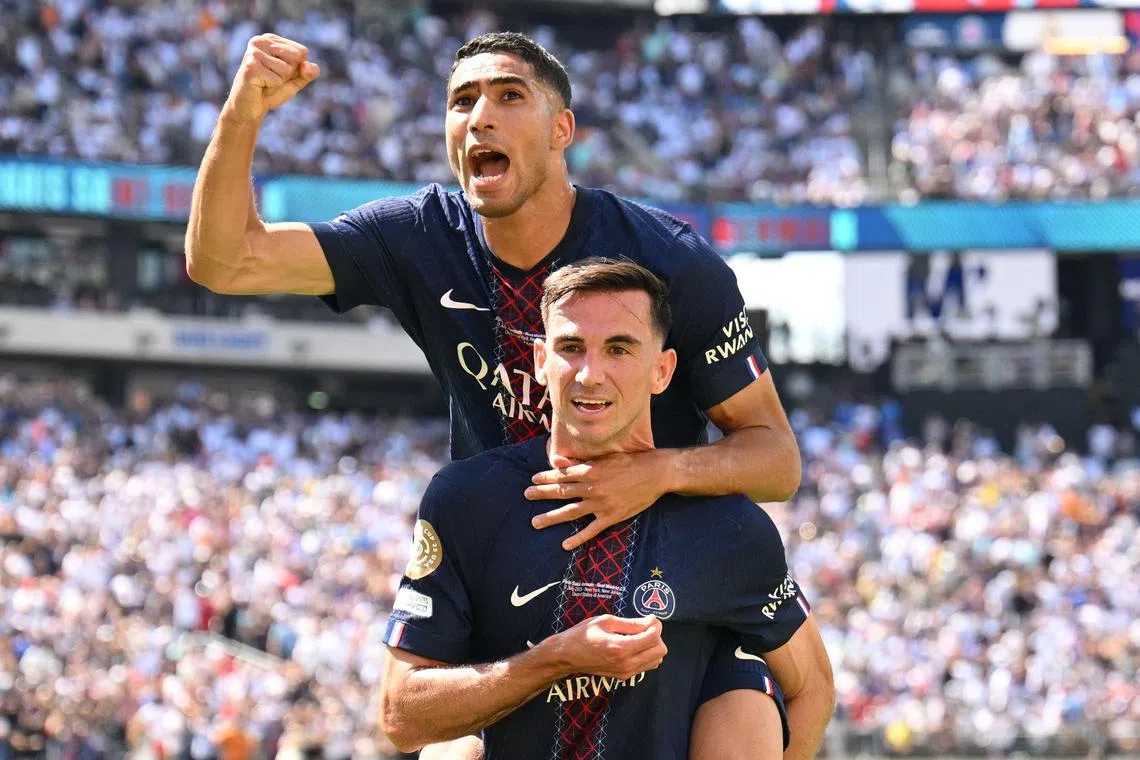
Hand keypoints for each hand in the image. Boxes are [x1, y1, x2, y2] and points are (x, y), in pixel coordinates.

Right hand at [225, 34, 319, 122]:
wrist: (249, 108)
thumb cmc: (271, 90)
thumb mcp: (295, 80)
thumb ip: (308, 72)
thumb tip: (307, 65)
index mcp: (271, 39)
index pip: (302, 52)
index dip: (296, 69)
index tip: (279, 73)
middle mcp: (261, 41)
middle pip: (296, 57)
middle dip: (288, 74)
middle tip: (271, 79)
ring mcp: (254, 52)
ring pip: (287, 69)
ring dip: (279, 81)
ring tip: (265, 82)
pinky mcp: (251, 66)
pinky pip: (277, 79)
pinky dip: (272, 87)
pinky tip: (259, 85)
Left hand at [527, 450, 671, 549]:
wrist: (655, 474)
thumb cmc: (630, 462)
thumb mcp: (605, 458)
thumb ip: (581, 461)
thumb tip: (558, 460)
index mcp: (590, 470)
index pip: (562, 475)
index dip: (546, 477)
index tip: (533, 480)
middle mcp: (592, 487)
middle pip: (562, 492)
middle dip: (542, 494)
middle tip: (526, 495)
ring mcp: (601, 504)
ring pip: (571, 512)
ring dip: (552, 517)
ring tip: (535, 522)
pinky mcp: (611, 516)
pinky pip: (591, 530)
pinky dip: (578, 538)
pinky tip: (565, 544)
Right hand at [548, 615, 666, 680]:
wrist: (567, 656)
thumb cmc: (583, 634)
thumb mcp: (606, 621)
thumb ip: (632, 623)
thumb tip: (653, 621)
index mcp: (621, 648)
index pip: (654, 637)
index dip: (655, 625)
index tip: (648, 618)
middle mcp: (626, 664)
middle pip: (660, 651)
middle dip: (656, 636)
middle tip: (643, 627)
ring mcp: (626, 673)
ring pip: (656, 660)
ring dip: (652, 646)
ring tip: (637, 637)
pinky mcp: (624, 677)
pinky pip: (646, 666)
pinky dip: (646, 654)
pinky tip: (633, 646)